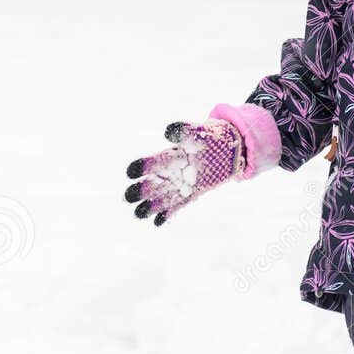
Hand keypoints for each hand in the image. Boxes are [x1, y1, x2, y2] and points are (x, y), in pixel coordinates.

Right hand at [124, 118, 245, 225]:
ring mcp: (179, 185)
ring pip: (161, 197)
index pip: (154, 162)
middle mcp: (171, 172)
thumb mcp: (198, 132)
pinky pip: (177, 206)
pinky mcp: (190, 195)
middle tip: (127, 197)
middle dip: (141, 190)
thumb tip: (168, 131)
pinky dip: (167, 214)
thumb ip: (183, 131)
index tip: (130, 172)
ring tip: (138, 214)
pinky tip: (157, 222)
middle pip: (153, 183)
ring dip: (150, 206)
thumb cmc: (209, 138)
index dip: (143, 167)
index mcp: (170, 156)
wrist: (226, 150)